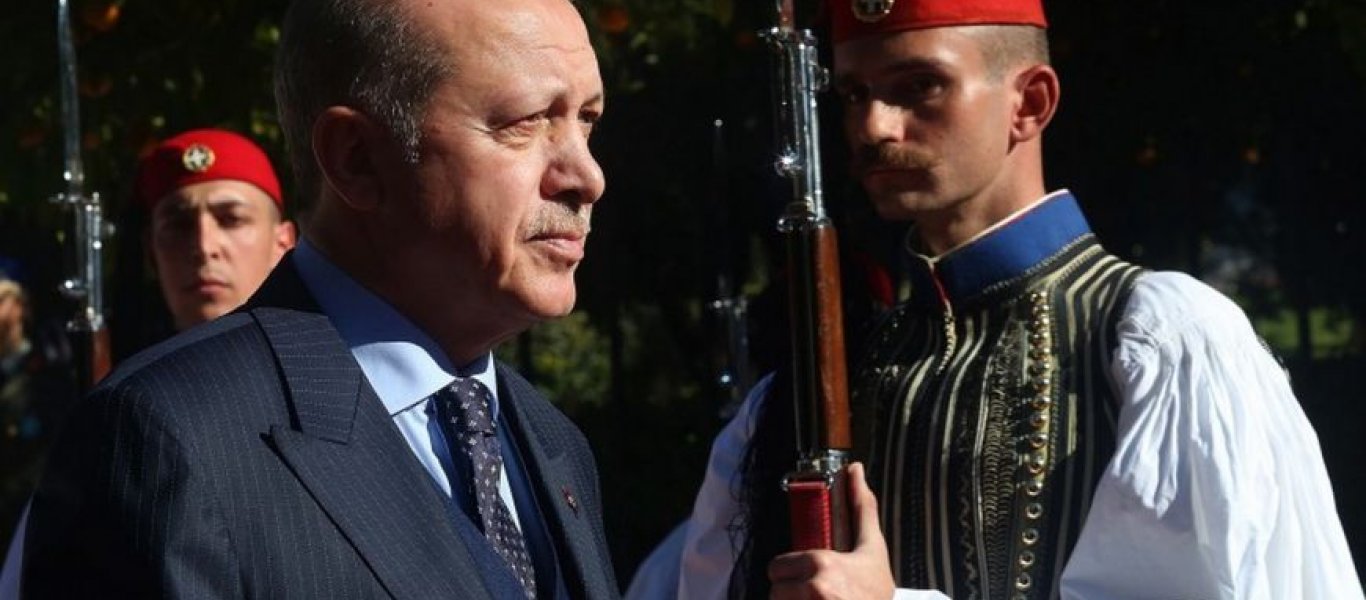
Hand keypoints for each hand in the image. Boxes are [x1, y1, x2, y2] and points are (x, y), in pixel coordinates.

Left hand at [768, 462, 895, 598]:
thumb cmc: (877, 591)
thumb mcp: (873, 549)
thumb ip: (861, 508)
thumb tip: (854, 468)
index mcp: (820, 564)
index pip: (775, 568)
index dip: (790, 574)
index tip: (810, 581)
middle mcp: (811, 589)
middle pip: (774, 592)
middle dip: (790, 595)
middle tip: (815, 597)